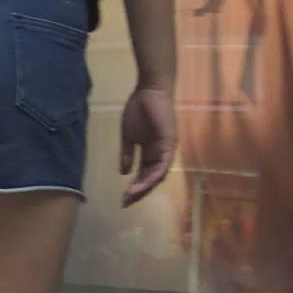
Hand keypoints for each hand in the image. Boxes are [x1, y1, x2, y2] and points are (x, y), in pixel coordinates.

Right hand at [120, 85, 176, 206]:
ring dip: (145, 187)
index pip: (144, 175)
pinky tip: (142, 184)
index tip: (123, 199)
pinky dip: (154, 176)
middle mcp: (160, 154)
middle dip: (139, 192)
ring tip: (131, 195)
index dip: (135, 187)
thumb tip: (123, 172)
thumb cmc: (139, 108)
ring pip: (158, 175)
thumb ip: (127, 154)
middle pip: (151, 179)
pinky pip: (163, 164)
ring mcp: (166, 150)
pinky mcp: (170, 144)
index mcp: (151, 152)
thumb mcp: (128, 136)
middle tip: (126, 202)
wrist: (149, 90)